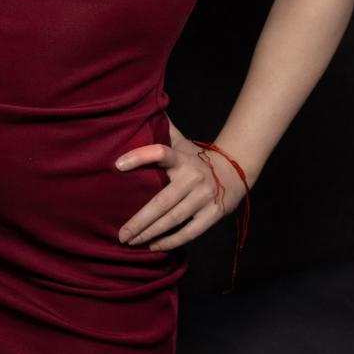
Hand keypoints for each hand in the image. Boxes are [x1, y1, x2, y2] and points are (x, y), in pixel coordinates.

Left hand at [115, 130, 245, 251]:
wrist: (236, 170)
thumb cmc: (198, 158)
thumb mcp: (182, 141)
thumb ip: (163, 128)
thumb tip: (143, 108)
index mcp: (182, 158)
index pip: (159, 152)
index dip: (139, 157)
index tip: (117, 165)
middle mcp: (193, 177)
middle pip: (162, 201)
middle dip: (139, 220)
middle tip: (120, 234)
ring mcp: (204, 197)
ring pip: (173, 218)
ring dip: (151, 232)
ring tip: (131, 241)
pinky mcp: (213, 214)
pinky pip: (190, 231)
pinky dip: (171, 240)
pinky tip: (153, 246)